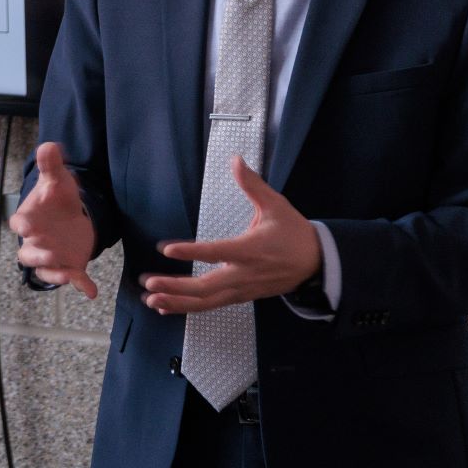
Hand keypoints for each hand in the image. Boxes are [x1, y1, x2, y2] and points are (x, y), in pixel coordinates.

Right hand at [9, 141, 99, 298]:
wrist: (70, 215)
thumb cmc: (57, 198)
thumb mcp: (57, 180)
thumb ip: (51, 165)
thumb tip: (49, 145)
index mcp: (29, 220)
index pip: (19, 224)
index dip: (22, 225)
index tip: (26, 225)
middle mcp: (36, 242)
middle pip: (28, 254)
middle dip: (37, 255)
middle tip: (50, 252)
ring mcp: (51, 256)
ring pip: (45, 270)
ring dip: (54, 273)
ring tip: (66, 275)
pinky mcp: (68, 265)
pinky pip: (72, 277)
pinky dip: (80, 284)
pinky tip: (91, 291)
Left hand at [140, 156, 322, 313]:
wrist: (317, 263)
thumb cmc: (294, 233)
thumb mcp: (276, 205)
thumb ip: (252, 184)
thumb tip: (235, 159)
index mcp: (250, 250)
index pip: (216, 252)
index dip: (190, 251)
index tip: (167, 249)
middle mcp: (244, 273)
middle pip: (206, 287)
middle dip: (176, 287)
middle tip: (150, 283)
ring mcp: (242, 289)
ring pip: (207, 302)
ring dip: (177, 302)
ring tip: (151, 300)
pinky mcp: (241, 297)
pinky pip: (212, 305)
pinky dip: (188, 307)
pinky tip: (166, 307)